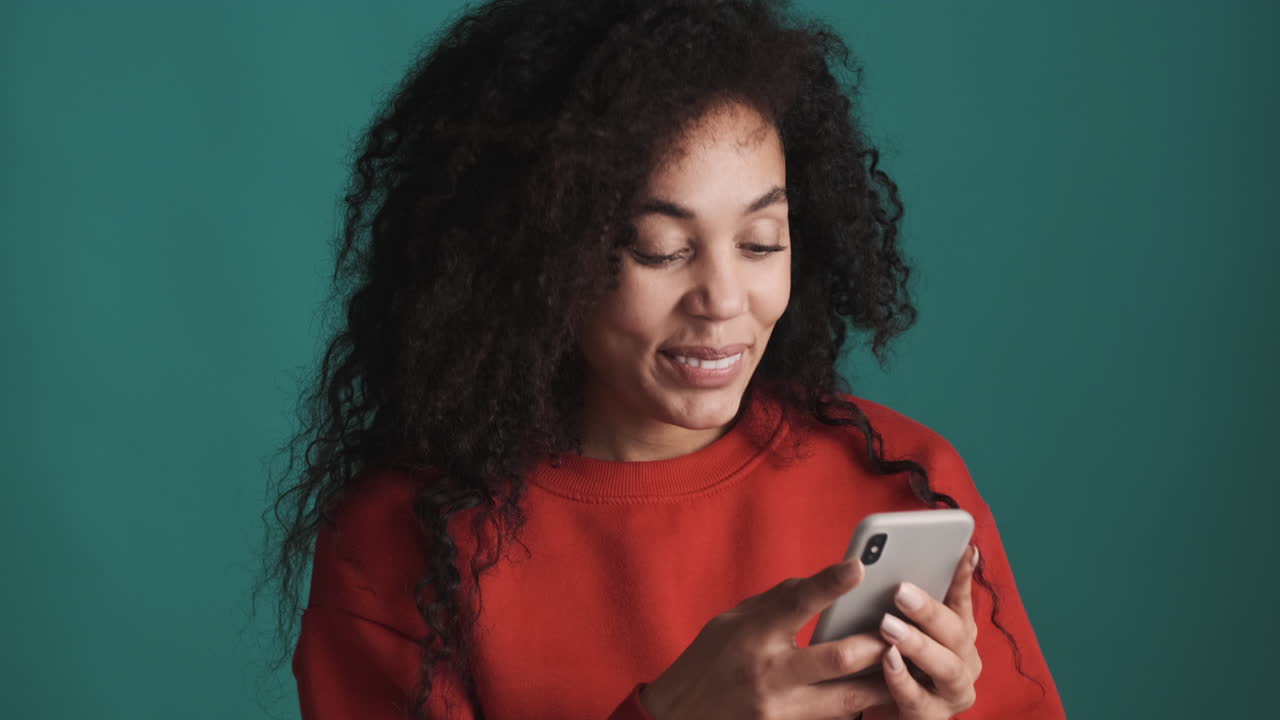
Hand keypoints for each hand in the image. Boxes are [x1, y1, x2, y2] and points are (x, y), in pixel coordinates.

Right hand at [639, 560, 892, 719]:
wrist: (679, 716)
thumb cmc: (710, 659)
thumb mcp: (733, 619)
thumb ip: (779, 603)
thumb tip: (828, 583)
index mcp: (752, 633)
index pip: (795, 603)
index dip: (829, 584)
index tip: (860, 567)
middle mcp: (767, 672)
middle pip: (838, 658)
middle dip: (879, 643)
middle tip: (907, 629)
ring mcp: (778, 708)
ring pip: (847, 699)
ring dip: (883, 683)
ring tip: (911, 667)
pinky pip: (833, 719)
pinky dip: (859, 707)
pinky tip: (882, 696)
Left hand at [865, 545, 982, 719]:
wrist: (882, 711)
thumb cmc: (893, 661)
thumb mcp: (901, 625)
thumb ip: (907, 596)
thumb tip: (909, 554)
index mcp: (958, 632)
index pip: (963, 598)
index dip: (962, 575)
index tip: (961, 549)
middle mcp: (964, 662)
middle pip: (956, 633)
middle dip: (929, 610)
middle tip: (900, 590)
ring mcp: (952, 693)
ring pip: (946, 667)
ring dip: (918, 644)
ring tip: (888, 625)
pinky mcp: (931, 717)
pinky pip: (917, 699)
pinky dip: (902, 679)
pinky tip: (886, 660)